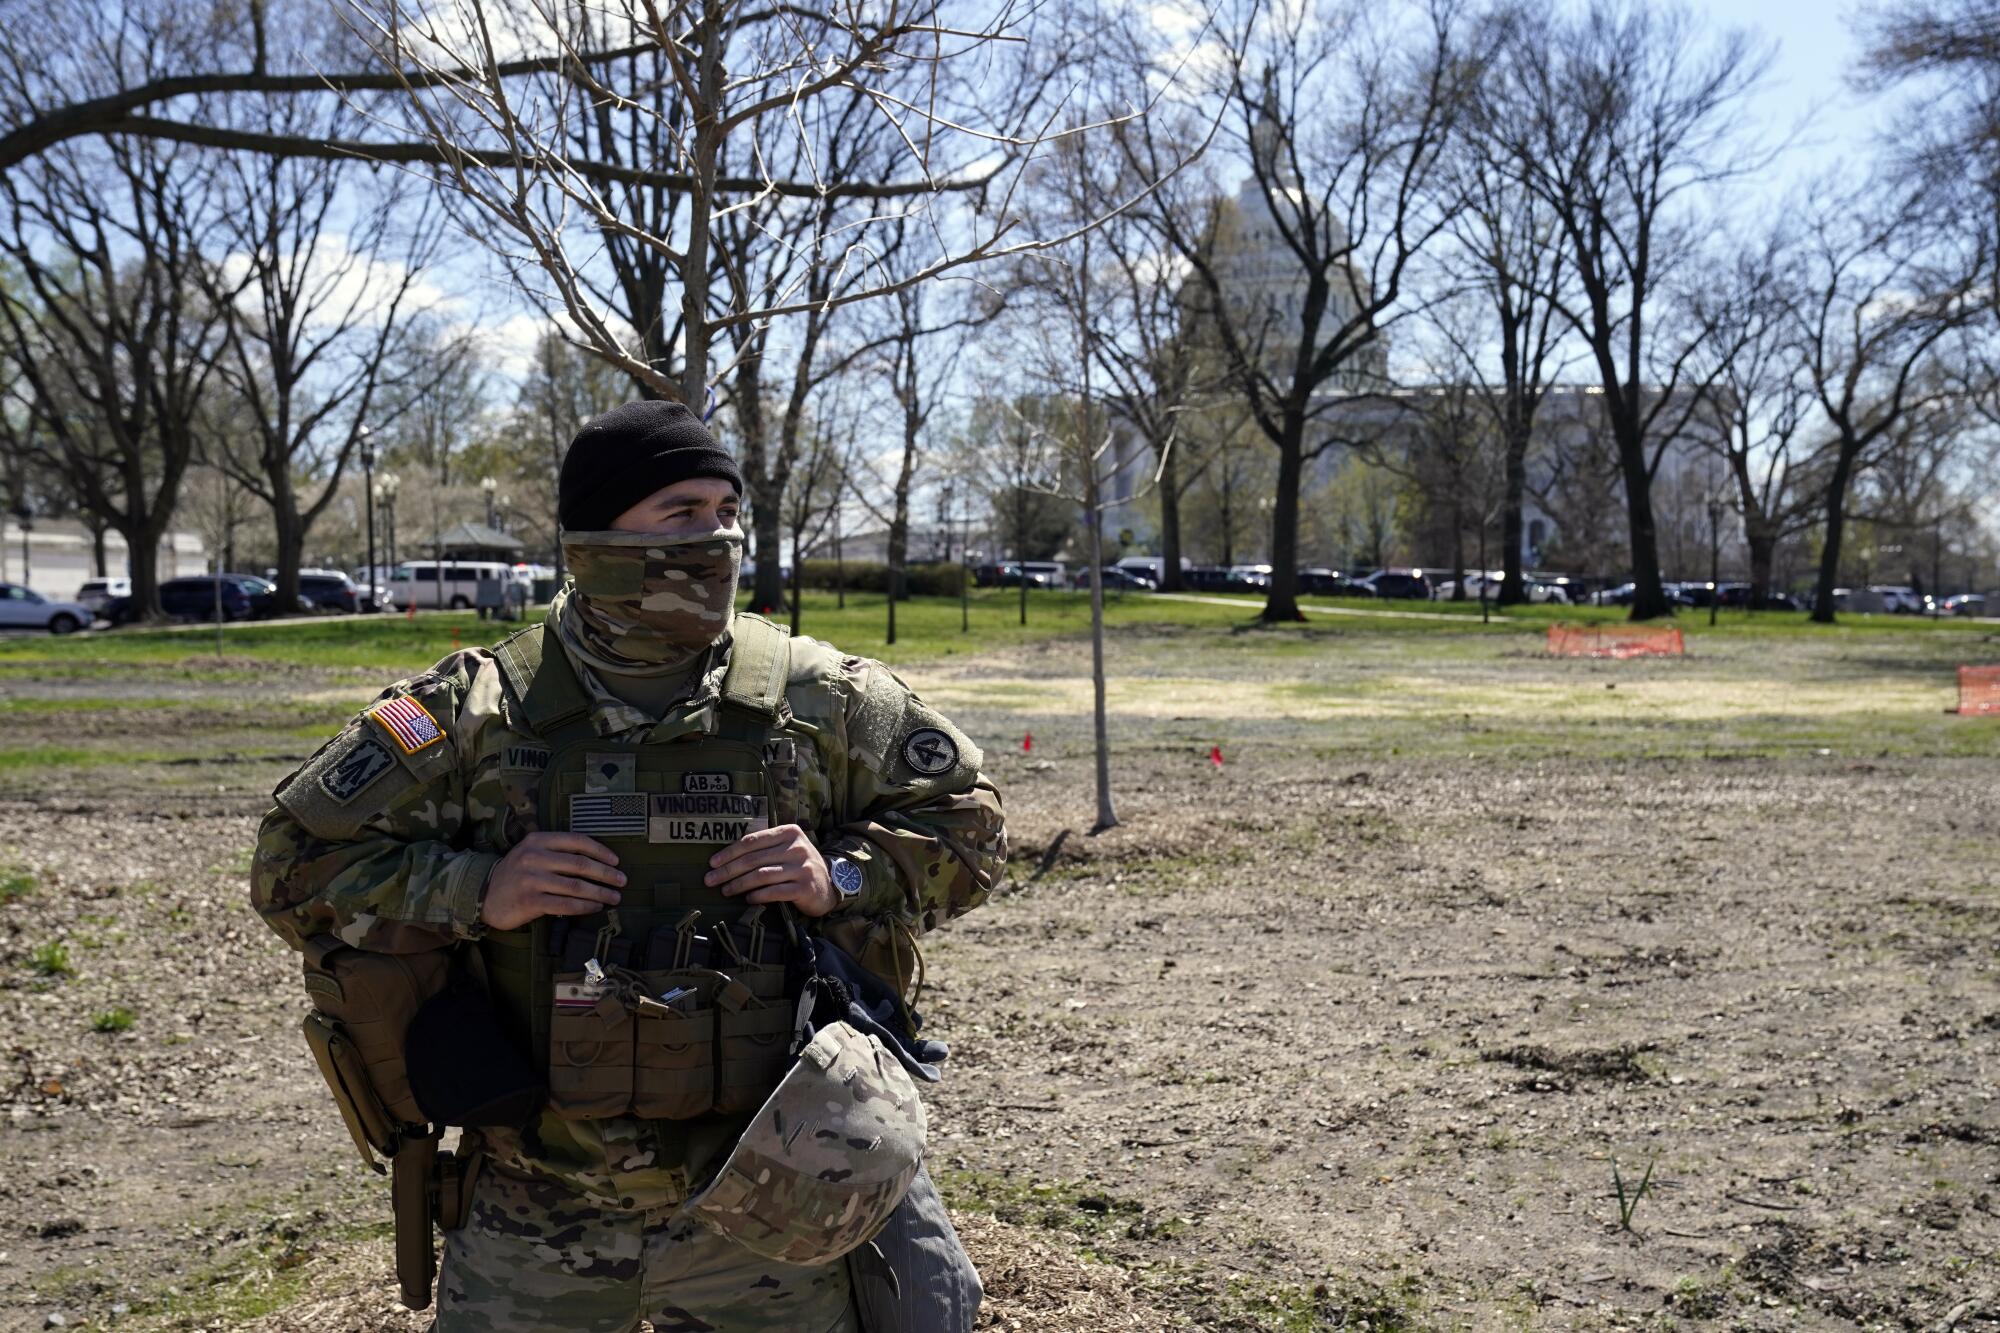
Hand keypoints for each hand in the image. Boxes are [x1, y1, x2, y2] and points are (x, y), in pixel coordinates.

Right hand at [481, 831, 624, 930]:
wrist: (484, 894)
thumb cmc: (516, 873)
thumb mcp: (531, 851)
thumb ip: (557, 850)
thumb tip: (596, 860)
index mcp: (538, 840)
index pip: (576, 841)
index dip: (600, 851)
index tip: (616, 861)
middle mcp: (534, 857)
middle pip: (580, 864)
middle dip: (606, 874)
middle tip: (622, 881)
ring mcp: (531, 879)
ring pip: (575, 886)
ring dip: (600, 893)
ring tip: (614, 897)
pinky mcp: (529, 901)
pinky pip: (565, 905)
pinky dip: (584, 907)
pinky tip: (595, 907)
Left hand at [705, 824, 834, 916]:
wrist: (829, 885)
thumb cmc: (799, 865)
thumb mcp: (786, 848)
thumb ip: (764, 847)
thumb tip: (727, 858)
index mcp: (789, 832)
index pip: (752, 841)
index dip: (729, 852)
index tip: (712, 862)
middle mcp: (797, 847)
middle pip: (753, 859)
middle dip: (728, 871)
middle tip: (710, 880)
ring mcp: (802, 868)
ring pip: (761, 876)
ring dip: (738, 885)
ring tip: (725, 891)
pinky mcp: (804, 888)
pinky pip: (774, 892)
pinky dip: (757, 896)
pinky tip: (747, 899)